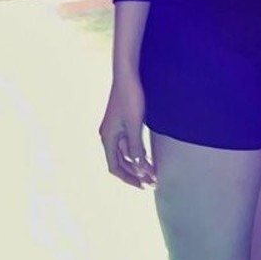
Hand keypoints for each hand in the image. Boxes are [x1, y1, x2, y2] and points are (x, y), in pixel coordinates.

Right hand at [99, 74, 155, 188]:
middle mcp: (108, 135)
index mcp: (107, 138)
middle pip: (119, 162)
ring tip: (153, 171)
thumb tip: (139, 169)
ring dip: (137, 163)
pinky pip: (128, 142)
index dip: (129, 178)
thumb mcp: (134, 125)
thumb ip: (136, 148)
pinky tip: (148, 155)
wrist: (127, 74)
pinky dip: (137, 151)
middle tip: (151, 181)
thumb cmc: (130, 97)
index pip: (115, 167)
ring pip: (124, 153)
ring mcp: (114, 128)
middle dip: (135, 173)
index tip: (143, 185)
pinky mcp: (121, 121)